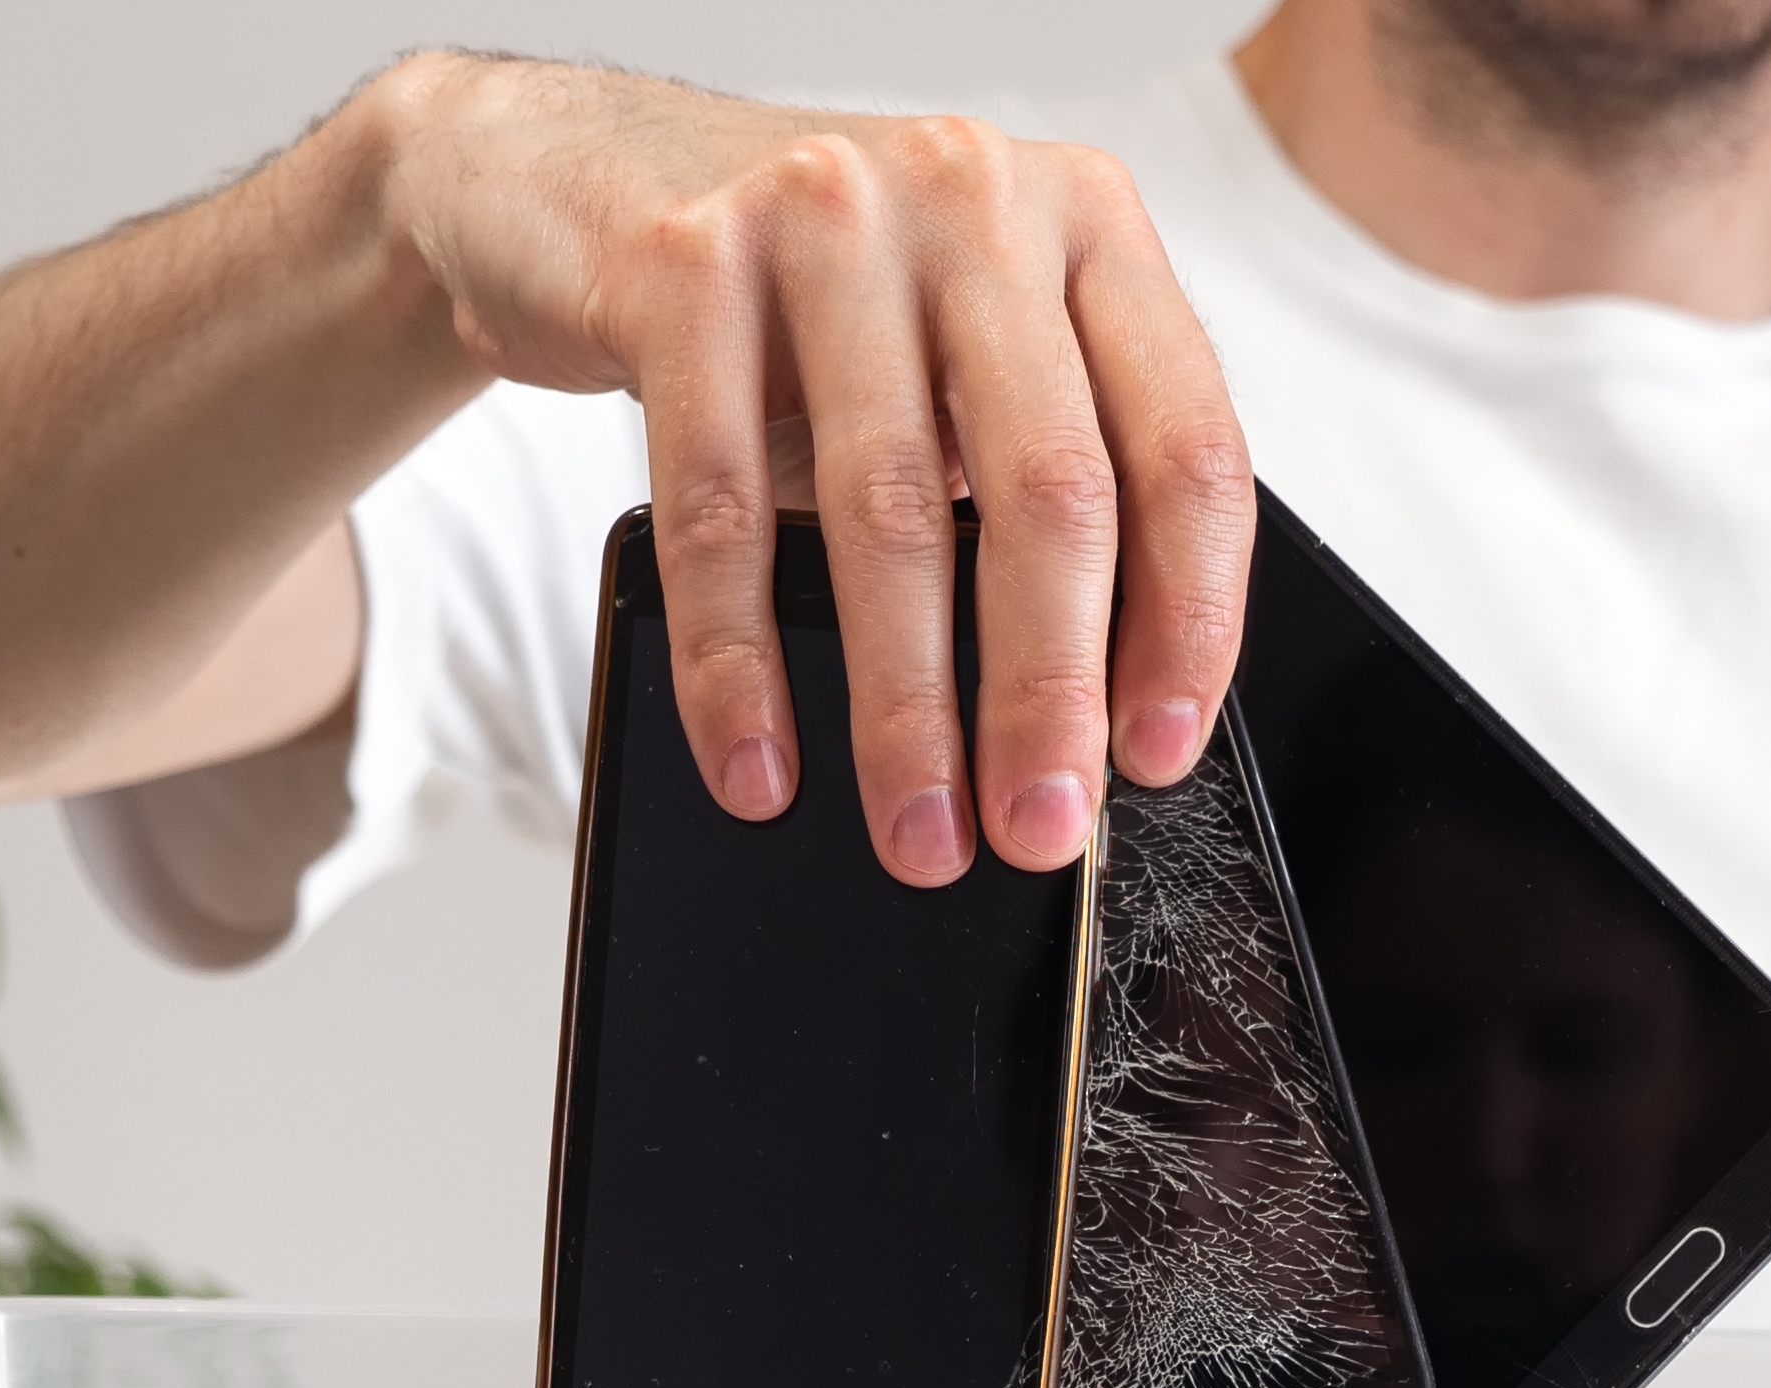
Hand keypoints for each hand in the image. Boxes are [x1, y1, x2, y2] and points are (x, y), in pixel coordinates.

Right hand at [378, 56, 1252, 881]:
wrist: (584, 176)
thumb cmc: (809, 300)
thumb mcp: (961, 356)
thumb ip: (1045, 475)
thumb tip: (1093, 721)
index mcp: (1090, 226)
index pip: (1184, 450)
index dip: (1186, 625)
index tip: (1152, 755)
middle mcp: (975, 199)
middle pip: (1051, 489)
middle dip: (1046, 695)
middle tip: (1036, 827)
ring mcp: (828, 215)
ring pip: (891, 511)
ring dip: (904, 709)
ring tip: (913, 828)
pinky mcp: (685, 263)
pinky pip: (719, 507)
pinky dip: (737, 664)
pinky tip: (758, 762)